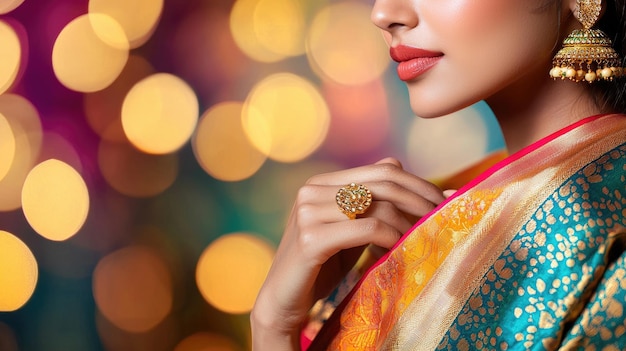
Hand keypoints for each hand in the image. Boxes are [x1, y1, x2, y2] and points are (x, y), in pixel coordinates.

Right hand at [250, 157, 445, 349]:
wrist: (285, 298)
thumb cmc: (323, 264)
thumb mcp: (351, 228)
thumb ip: (374, 203)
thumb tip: (415, 175)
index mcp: (322, 182)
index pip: (382, 170)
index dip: (418, 183)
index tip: (443, 201)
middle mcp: (312, 190)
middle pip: (383, 183)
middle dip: (420, 200)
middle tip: (443, 218)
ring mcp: (308, 212)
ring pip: (377, 207)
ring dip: (406, 224)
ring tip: (419, 240)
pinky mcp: (310, 238)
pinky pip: (365, 229)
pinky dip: (390, 237)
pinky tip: (397, 249)